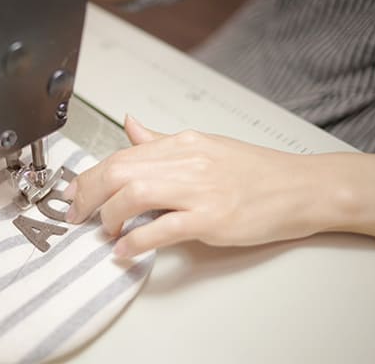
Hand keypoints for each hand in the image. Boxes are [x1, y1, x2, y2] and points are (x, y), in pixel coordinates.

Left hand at [63, 116, 344, 257]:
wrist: (301, 187)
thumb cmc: (255, 171)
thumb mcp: (204, 146)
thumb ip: (160, 141)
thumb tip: (129, 125)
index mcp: (182, 142)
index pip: (121, 155)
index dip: (89, 176)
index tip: (74, 193)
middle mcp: (186, 161)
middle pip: (118, 172)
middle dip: (87, 196)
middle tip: (76, 216)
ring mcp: (199, 189)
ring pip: (133, 195)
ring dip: (109, 217)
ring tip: (105, 232)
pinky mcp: (212, 218)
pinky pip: (162, 228)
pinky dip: (136, 241)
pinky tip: (125, 250)